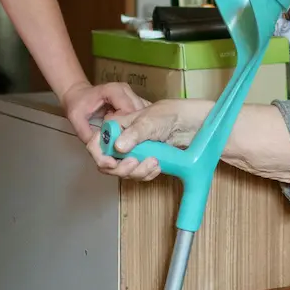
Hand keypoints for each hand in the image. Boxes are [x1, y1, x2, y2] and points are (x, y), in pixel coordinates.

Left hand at [61, 80, 146, 144]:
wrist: (78, 94)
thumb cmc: (77, 105)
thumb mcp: (76, 120)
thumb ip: (87, 134)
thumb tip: (101, 150)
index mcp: (114, 90)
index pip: (128, 112)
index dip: (124, 128)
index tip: (117, 140)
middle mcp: (126, 90)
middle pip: (139, 113)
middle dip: (132, 130)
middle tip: (125, 144)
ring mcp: (131, 93)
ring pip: (143, 114)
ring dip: (136, 128)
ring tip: (128, 141)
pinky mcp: (133, 99)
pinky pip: (141, 114)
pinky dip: (137, 125)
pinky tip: (131, 135)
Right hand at [85, 99, 201, 179]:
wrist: (192, 124)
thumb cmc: (169, 114)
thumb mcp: (150, 121)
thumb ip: (133, 133)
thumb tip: (118, 147)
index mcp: (118, 127)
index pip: (97, 142)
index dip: (99, 155)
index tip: (111, 163)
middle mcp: (123, 141)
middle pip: (108, 162)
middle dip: (121, 168)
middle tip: (135, 163)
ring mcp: (134, 152)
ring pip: (124, 171)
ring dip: (137, 172)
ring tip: (154, 163)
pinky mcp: (146, 162)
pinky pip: (139, 175)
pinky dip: (147, 174)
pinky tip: (158, 166)